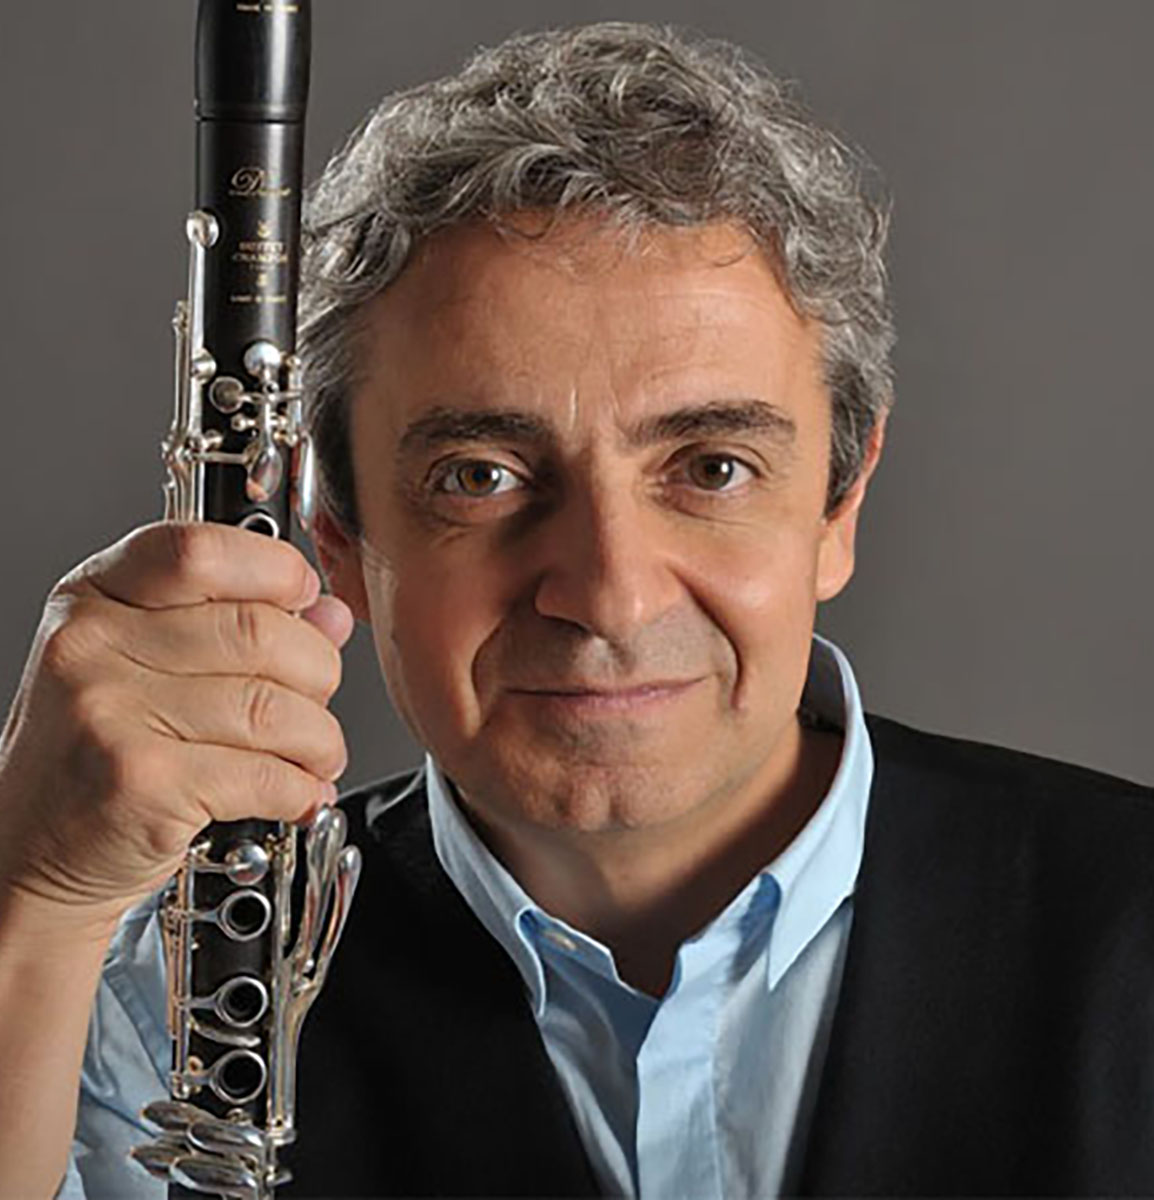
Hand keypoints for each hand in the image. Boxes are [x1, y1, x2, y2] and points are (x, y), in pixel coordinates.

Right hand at [0, 521, 352, 938]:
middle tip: (319, 700)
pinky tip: (299, 793)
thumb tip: (330, 615)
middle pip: (257, 630)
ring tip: (317, 755)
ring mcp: (109, 712)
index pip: (201, 550)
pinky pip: (263, 774)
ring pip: (271, 707)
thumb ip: (234, 624)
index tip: (308, 598)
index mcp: (96, 596)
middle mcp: (92, 644)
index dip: (276, 569)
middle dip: (318, 671)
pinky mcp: (139, 782)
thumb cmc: (98, 753)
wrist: (30, 851)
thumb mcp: (148, 665)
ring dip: (319, 739)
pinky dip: (301, 788)